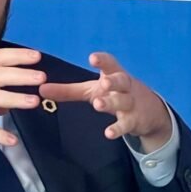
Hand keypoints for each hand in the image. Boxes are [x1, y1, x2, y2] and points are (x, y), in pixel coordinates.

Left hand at [39, 52, 170, 150]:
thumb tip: (41, 89)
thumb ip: (68, 90)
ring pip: (123, 101)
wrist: (149, 113)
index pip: (111, 64)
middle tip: (104, 82)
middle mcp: (125, 87)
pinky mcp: (134, 121)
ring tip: (98, 104)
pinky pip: (126, 124)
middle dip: (114, 81)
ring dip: (112, 102)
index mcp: (114, 75)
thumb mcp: (92, 90)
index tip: (93, 58)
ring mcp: (131, 104)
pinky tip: (108, 133)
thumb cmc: (115, 94)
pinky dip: (117, 129)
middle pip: (121, 81)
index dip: (103, 60)